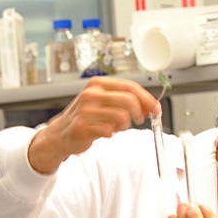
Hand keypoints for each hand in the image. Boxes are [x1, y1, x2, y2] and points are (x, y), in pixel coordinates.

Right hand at [28, 76, 158, 173]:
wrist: (61, 133)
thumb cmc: (86, 116)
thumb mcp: (105, 102)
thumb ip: (126, 101)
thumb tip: (150, 106)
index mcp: (98, 84)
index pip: (130, 87)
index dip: (147, 99)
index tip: (156, 108)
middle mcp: (91, 94)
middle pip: (129, 100)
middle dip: (140, 112)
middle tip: (139, 119)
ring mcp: (85, 110)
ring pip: (122, 117)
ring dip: (124, 125)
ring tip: (116, 126)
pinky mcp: (82, 126)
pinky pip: (110, 130)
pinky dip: (112, 133)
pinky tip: (104, 132)